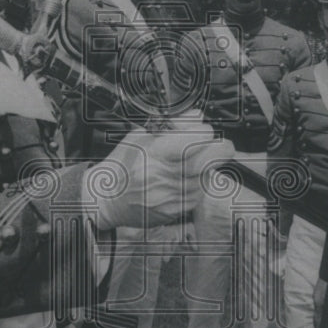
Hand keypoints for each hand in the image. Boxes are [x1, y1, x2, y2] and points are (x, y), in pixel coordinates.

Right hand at [86, 124, 233, 229]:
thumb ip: (172, 125)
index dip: (204, 131)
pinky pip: (199, 194)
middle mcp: (165, 177)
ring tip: (193, 161)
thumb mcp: (141, 136)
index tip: (202, 130)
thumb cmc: (123, 164)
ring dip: (208, 166)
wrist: (108, 198)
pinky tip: (185, 178)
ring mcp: (172, 197)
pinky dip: (199, 183)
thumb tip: (197, 116)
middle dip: (220, 148)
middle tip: (217, 144)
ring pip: (207, 177)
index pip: (197, 139)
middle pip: (210, 159)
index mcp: (154, 153)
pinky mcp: (175, 211)